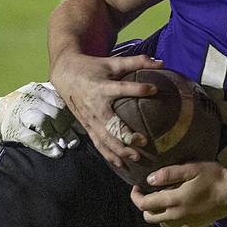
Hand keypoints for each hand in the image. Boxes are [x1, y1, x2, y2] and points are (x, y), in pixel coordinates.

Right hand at [0, 81, 76, 156]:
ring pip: (44, 122)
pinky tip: (55, 152)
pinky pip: (31, 137)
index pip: (62, 100)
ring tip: (66, 146)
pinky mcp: (11, 127)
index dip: (74, 116)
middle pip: (55, 111)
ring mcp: (19, 112)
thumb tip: (78, 123)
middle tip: (75, 141)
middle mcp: (29, 97)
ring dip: (58, 136)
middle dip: (68, 128)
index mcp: (38, 88)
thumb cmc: (19, 109)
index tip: (83, 128)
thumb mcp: (36, 98)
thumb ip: (54, 104)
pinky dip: (45, 146)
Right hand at [49, 52, 162, 170]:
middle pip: (110, 124)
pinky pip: (98, 144)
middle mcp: (95, 106)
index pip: (121, 89)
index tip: (154, 89)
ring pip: (104, 139)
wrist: (65, 74)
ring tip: (136, 158)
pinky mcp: (88, 127)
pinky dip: (109, 155)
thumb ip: (136, 62)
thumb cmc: (92, 67)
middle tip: (143, 141)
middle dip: (125, 135)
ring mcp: (90, 119)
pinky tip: (122, 165)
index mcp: (101, 87)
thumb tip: (162, 62)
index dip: (137, 89)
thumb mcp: (112, 62)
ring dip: (119, 150)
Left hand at [129, 161, 226, 226]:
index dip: (135, 196)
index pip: (144, 204)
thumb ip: (168, 174)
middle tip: (145, 193)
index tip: (136, 186)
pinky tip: (173, 204)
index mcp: (174, 201)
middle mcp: (176, 215)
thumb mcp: (191, 169)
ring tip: (159, 198)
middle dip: (143, 206)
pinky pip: (172, 224)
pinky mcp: (192, 225)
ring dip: (155, 212)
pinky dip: (167, 216)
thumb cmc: (213, 178)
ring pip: (160, 223)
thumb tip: (149, 180)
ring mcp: (184, 222)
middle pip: (149, 217)